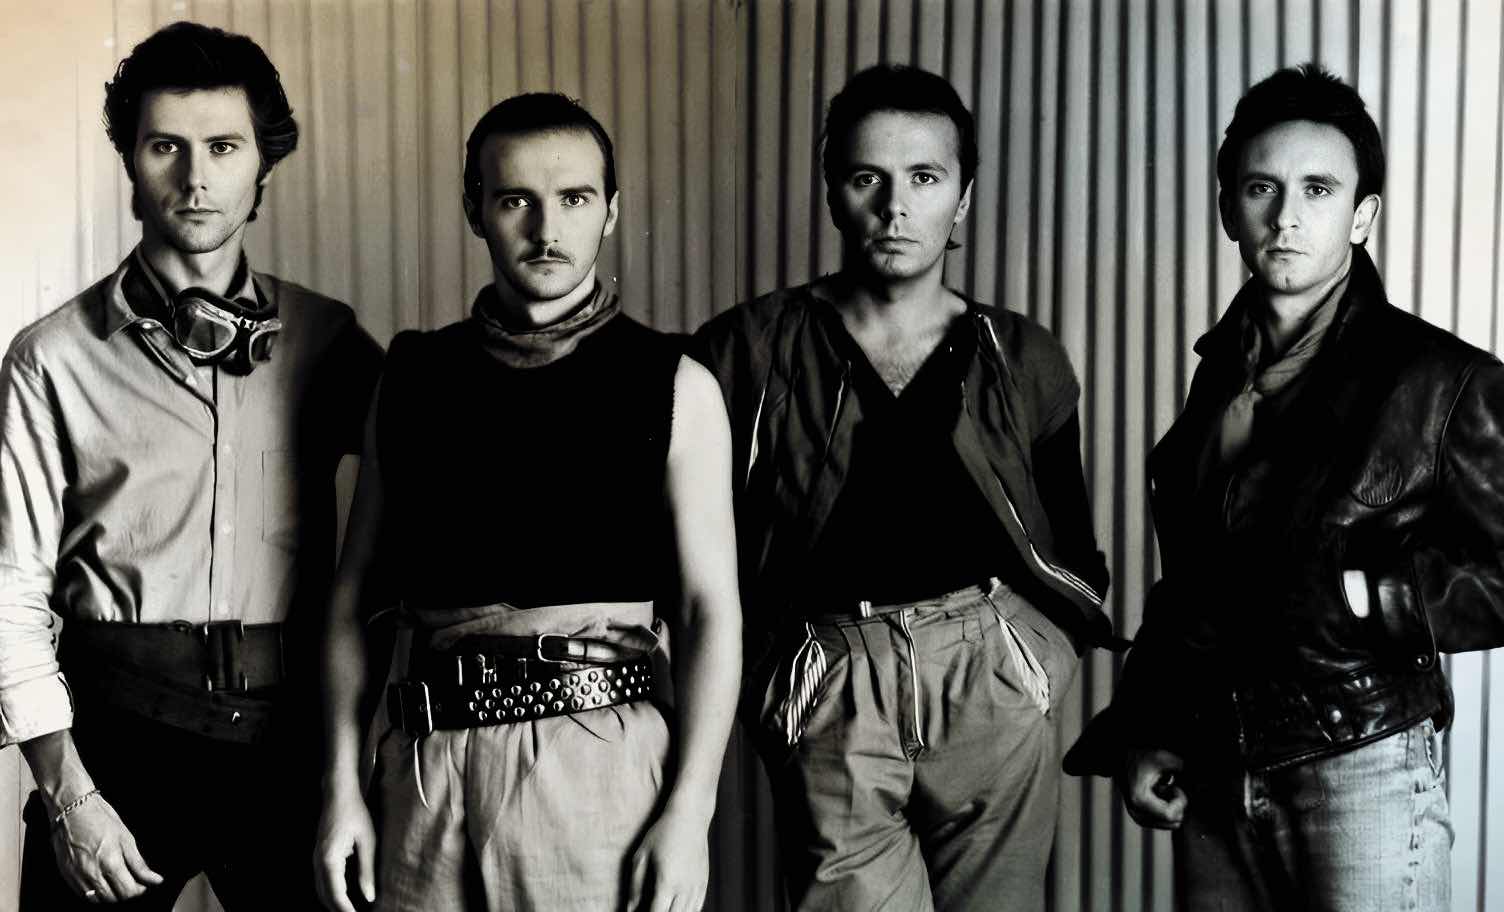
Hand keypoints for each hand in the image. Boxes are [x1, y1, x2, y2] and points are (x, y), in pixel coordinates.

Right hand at [50, 794, 163, 901]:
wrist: (72, 809)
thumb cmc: (100, 818)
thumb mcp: (127, 838)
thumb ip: (139, 864)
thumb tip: (154, 879)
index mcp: (110, 862)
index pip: (128, 891)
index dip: (139, 890)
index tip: (143, 884)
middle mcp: (92, 873)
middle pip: (113, 898)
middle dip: (125, 893)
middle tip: (131, 881)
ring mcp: (77, 875)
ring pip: (97, 899)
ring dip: (110, 894)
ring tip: (116, 880)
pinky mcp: (66, 875)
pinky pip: (82, 893)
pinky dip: (94, 891)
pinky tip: (101, 879)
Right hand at [314, 788, 377, 911]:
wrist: (338, 792)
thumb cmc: (356, 813)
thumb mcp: (368, 841)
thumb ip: (367, 870)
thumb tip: (369, 897)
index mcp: (329, 859)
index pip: (336, 895)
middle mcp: (318, 862)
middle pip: (325, 896)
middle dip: (339, 910)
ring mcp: (316, 859)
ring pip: (321, 890)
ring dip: (335, 903)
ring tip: (351, 911)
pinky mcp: (319, 856)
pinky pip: (322, 881)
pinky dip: (331, 893)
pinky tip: (344, 897)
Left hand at [627, 805, 709, 911]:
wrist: (690, 816)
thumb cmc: (662, 833)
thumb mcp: (642, 856)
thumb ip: (635, 885)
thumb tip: (630, 908)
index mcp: (667, 882)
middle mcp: (685, 887)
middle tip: (652, 910)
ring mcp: (697, 885)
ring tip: (664, 910)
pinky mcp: (704, 881)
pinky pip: (698, 906)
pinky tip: (679, 910)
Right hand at [1118, 747, 1187, 829]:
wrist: (1123, 757)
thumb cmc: (1142, 756)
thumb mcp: (1165, 758)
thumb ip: (1187, 769)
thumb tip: (1206, 782)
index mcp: (1140, 800)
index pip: (1171, 815)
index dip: (1180, 800)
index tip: (1174, 785)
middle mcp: (1137, 813)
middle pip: (1173, 822)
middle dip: (1177, 804)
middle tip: (1169, 786)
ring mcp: (1138, 817)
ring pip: (1171, 824)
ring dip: (1172, 806)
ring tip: (1163, 789)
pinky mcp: (1141, 818)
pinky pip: (1165, 822)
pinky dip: (1167, 809)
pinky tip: (1160, 794)